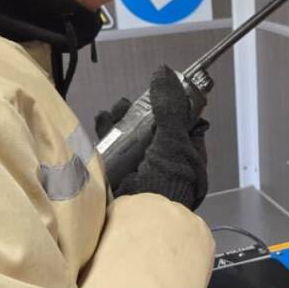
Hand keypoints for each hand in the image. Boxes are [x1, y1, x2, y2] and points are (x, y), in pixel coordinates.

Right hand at [94, 67, 208, 210]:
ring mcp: (142, 166)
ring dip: (121, 120)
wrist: (145, 216)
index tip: (157, 90)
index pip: (179, 122)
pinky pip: (114, 147)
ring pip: (131, 134)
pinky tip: (102, 121)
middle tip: (127, 104)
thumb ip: (170, 107)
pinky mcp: (120, 172)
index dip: (168, 105)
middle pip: (151, 126)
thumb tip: (163, 71)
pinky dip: (107, 133)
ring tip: (113, 111)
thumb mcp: (173, 138)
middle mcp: (166, 159)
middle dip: (139, 112)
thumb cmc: (168, 179)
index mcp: (186, 152)